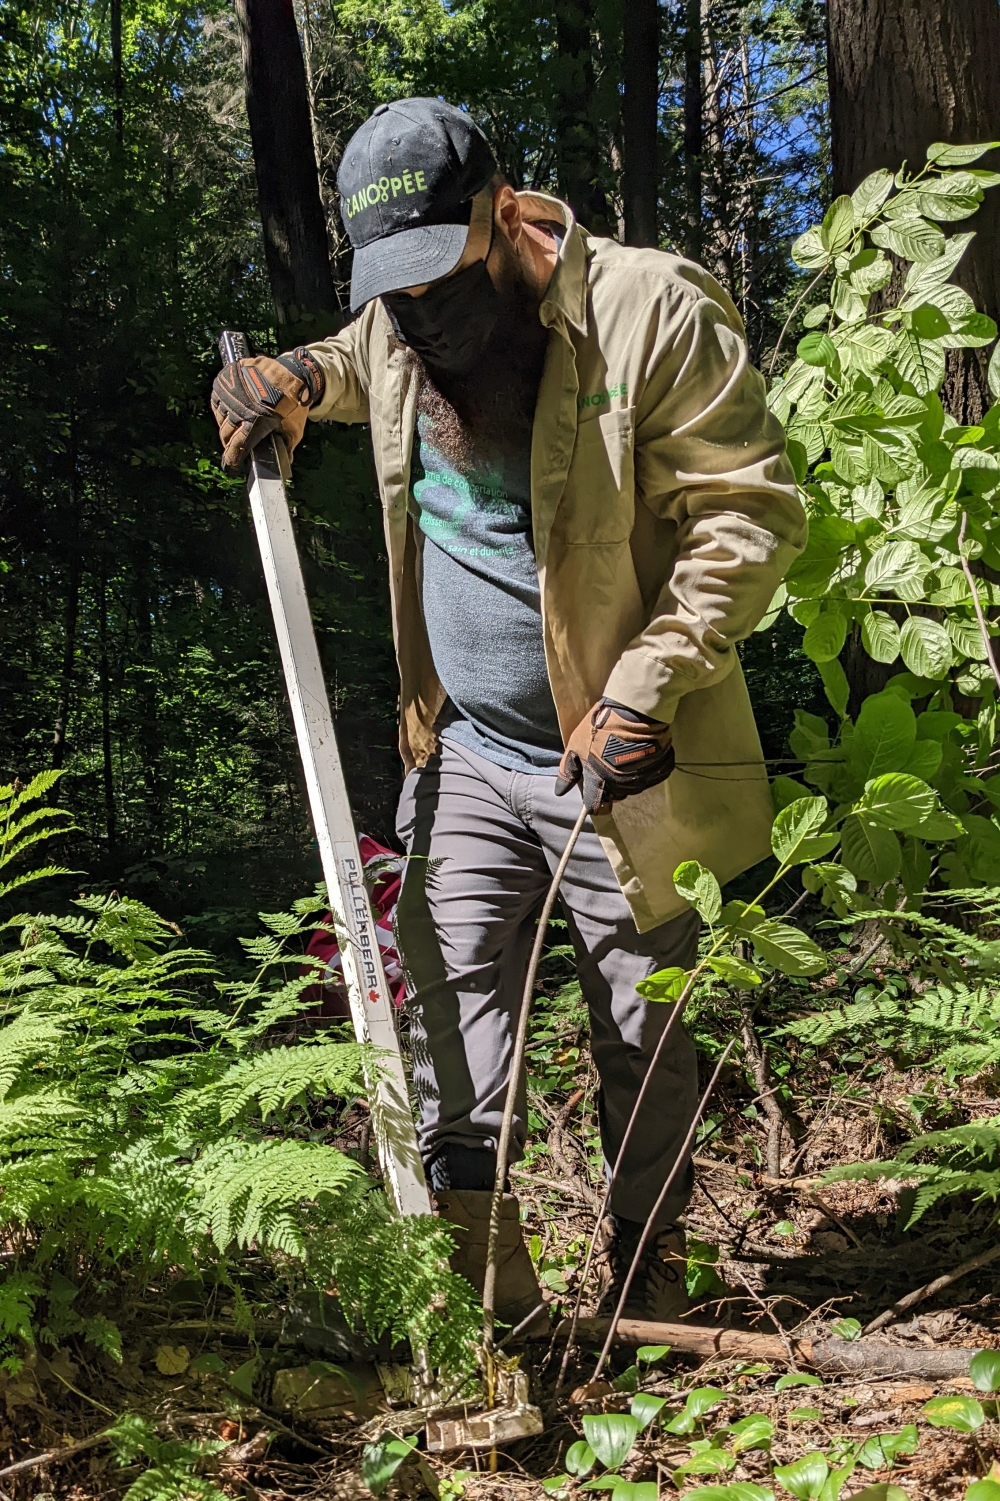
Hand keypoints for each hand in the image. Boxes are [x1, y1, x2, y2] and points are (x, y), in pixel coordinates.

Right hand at [211, 348, 323, 472]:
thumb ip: (287, 448)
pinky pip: (217, 402)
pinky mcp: (224, 383)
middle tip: (235, 445)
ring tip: (235, 426)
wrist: (288, 373)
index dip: (233, 458)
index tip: (233, 464)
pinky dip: (222, 409)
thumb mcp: (294, 429)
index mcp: (252, 425)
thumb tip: (285, 462)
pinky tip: (231, 411)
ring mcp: (228, 395)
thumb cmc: (292, 403)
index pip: (234, 448)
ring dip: (226, 424)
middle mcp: (237, 411)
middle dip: (230, 442)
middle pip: (225, 435)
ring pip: (220, 418)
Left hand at [555, 699, 673, 815]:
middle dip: (611, 785)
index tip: (594, 789)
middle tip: (609, 762)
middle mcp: (622, 786)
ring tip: (625, 755)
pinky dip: (646, 769)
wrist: (636, 710)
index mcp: (601, 782)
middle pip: (616, 796)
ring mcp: (643, 779)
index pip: (596, 806)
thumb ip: (567, 771)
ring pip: (633, 787)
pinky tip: (641, 754)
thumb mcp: (576, 745)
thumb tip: (559, 792)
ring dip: (628, 777)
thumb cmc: (601, 727)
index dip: (594, 799)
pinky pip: (651, 777)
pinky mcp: (659, 770)